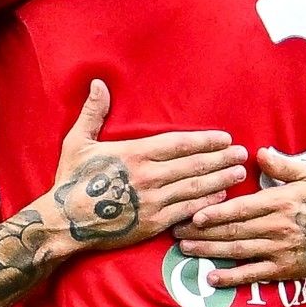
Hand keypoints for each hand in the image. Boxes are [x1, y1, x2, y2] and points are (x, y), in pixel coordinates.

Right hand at [37, 81, 248, 252]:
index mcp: (134, 154)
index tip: (224, 138)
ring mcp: (153, 200)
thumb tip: (97, 84)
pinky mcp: (153, 222)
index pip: (179, 144)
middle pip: (194, 165)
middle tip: (241, 154)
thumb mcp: (77, 142)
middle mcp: (148, 176)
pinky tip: (220, 197)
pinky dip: (207, 203)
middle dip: (221, 158)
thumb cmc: (71, 180)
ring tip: (238, 173)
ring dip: (220, 179)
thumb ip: (93, 113)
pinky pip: (187, 211)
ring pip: (195, 187)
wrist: (64, 221)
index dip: (205, 140)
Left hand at [174, 147, 305, 288]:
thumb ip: (282, 165)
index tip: (194, 215)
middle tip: (176, 231)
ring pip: (237, 251)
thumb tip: (258, 152)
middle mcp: (278, 227)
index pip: (242, 209)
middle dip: (202, 232)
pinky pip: (252, 274)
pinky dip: (231, 277)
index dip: (217, 213)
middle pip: (233, 230)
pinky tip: (210, 277)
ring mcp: (279, 250)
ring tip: (184, 249)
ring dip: (208, 251)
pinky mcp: (282, 269)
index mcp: (280, 203)